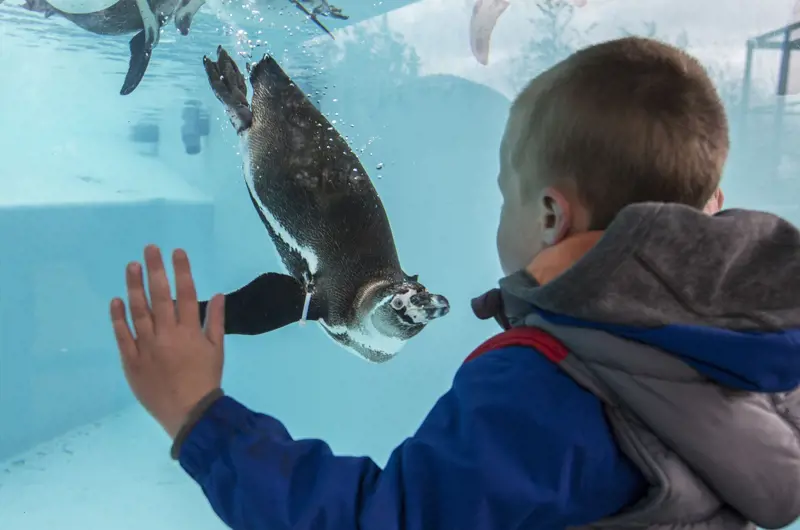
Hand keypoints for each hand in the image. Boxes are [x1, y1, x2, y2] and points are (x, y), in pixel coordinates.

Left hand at [109, 244, 224, 438]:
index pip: (186, 293)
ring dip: (134, 286)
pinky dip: (118, 317)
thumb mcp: (217, 349)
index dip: (181, 270)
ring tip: (132, 266)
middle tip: (150, 249)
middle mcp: (168, 334)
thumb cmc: (206, 379)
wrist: (189, 412)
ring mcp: (147, 346)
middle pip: (160, 296)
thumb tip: (218, 294)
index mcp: (190, 330)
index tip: (176, 252)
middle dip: (155, 269)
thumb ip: (216, 321)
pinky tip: (116, 300)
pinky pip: (123, 335)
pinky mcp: (131, 360)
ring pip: (138, 311)